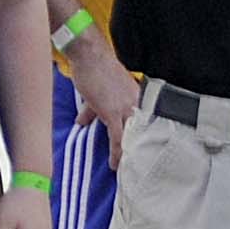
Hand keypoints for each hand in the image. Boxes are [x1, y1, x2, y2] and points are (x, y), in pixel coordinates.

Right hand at [68, 43, 140, 168]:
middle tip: (142, 171)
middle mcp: (137, 104)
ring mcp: (126, 108)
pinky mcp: (112, 112)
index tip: (146, 158)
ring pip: (133, 139)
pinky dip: (116, 153)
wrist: (89, 55)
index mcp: (137, 100)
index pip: (148, 126)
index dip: (147, 143)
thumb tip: (81, 122)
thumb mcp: (97, 93)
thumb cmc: (94, 70)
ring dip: (130, 157)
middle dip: (143, 154)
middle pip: (145, 135)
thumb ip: (92, 110)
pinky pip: (117, 138)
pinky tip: (114, 164)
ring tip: (128, 173)